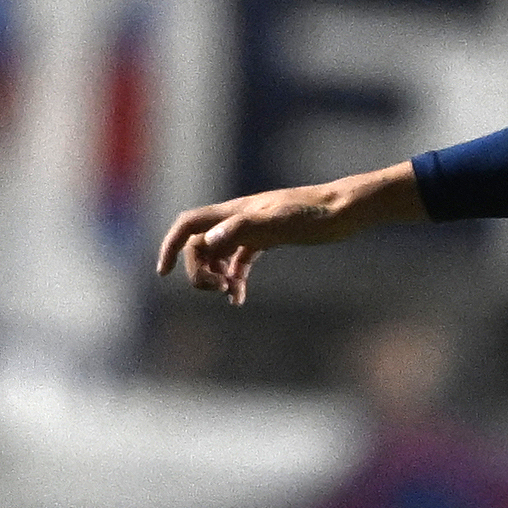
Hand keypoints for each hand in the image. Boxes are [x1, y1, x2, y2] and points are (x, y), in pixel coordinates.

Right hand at [155, 163, 419, 304]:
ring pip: (219, 255)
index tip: (164, 273)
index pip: (189, 225)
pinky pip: (241, 260)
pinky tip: (239, 298)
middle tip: (219, 291)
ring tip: (231, 295)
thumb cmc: (313, 213)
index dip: (171, 246)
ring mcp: (253, 229)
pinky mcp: (269, 239)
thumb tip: (208, 242)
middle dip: (200, 270)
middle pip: (201, 245)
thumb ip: (242, 229)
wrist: (343, 210)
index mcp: (233, 213)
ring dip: (217, 277)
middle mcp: (238, 219)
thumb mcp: (277, 222)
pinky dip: (235, 278)